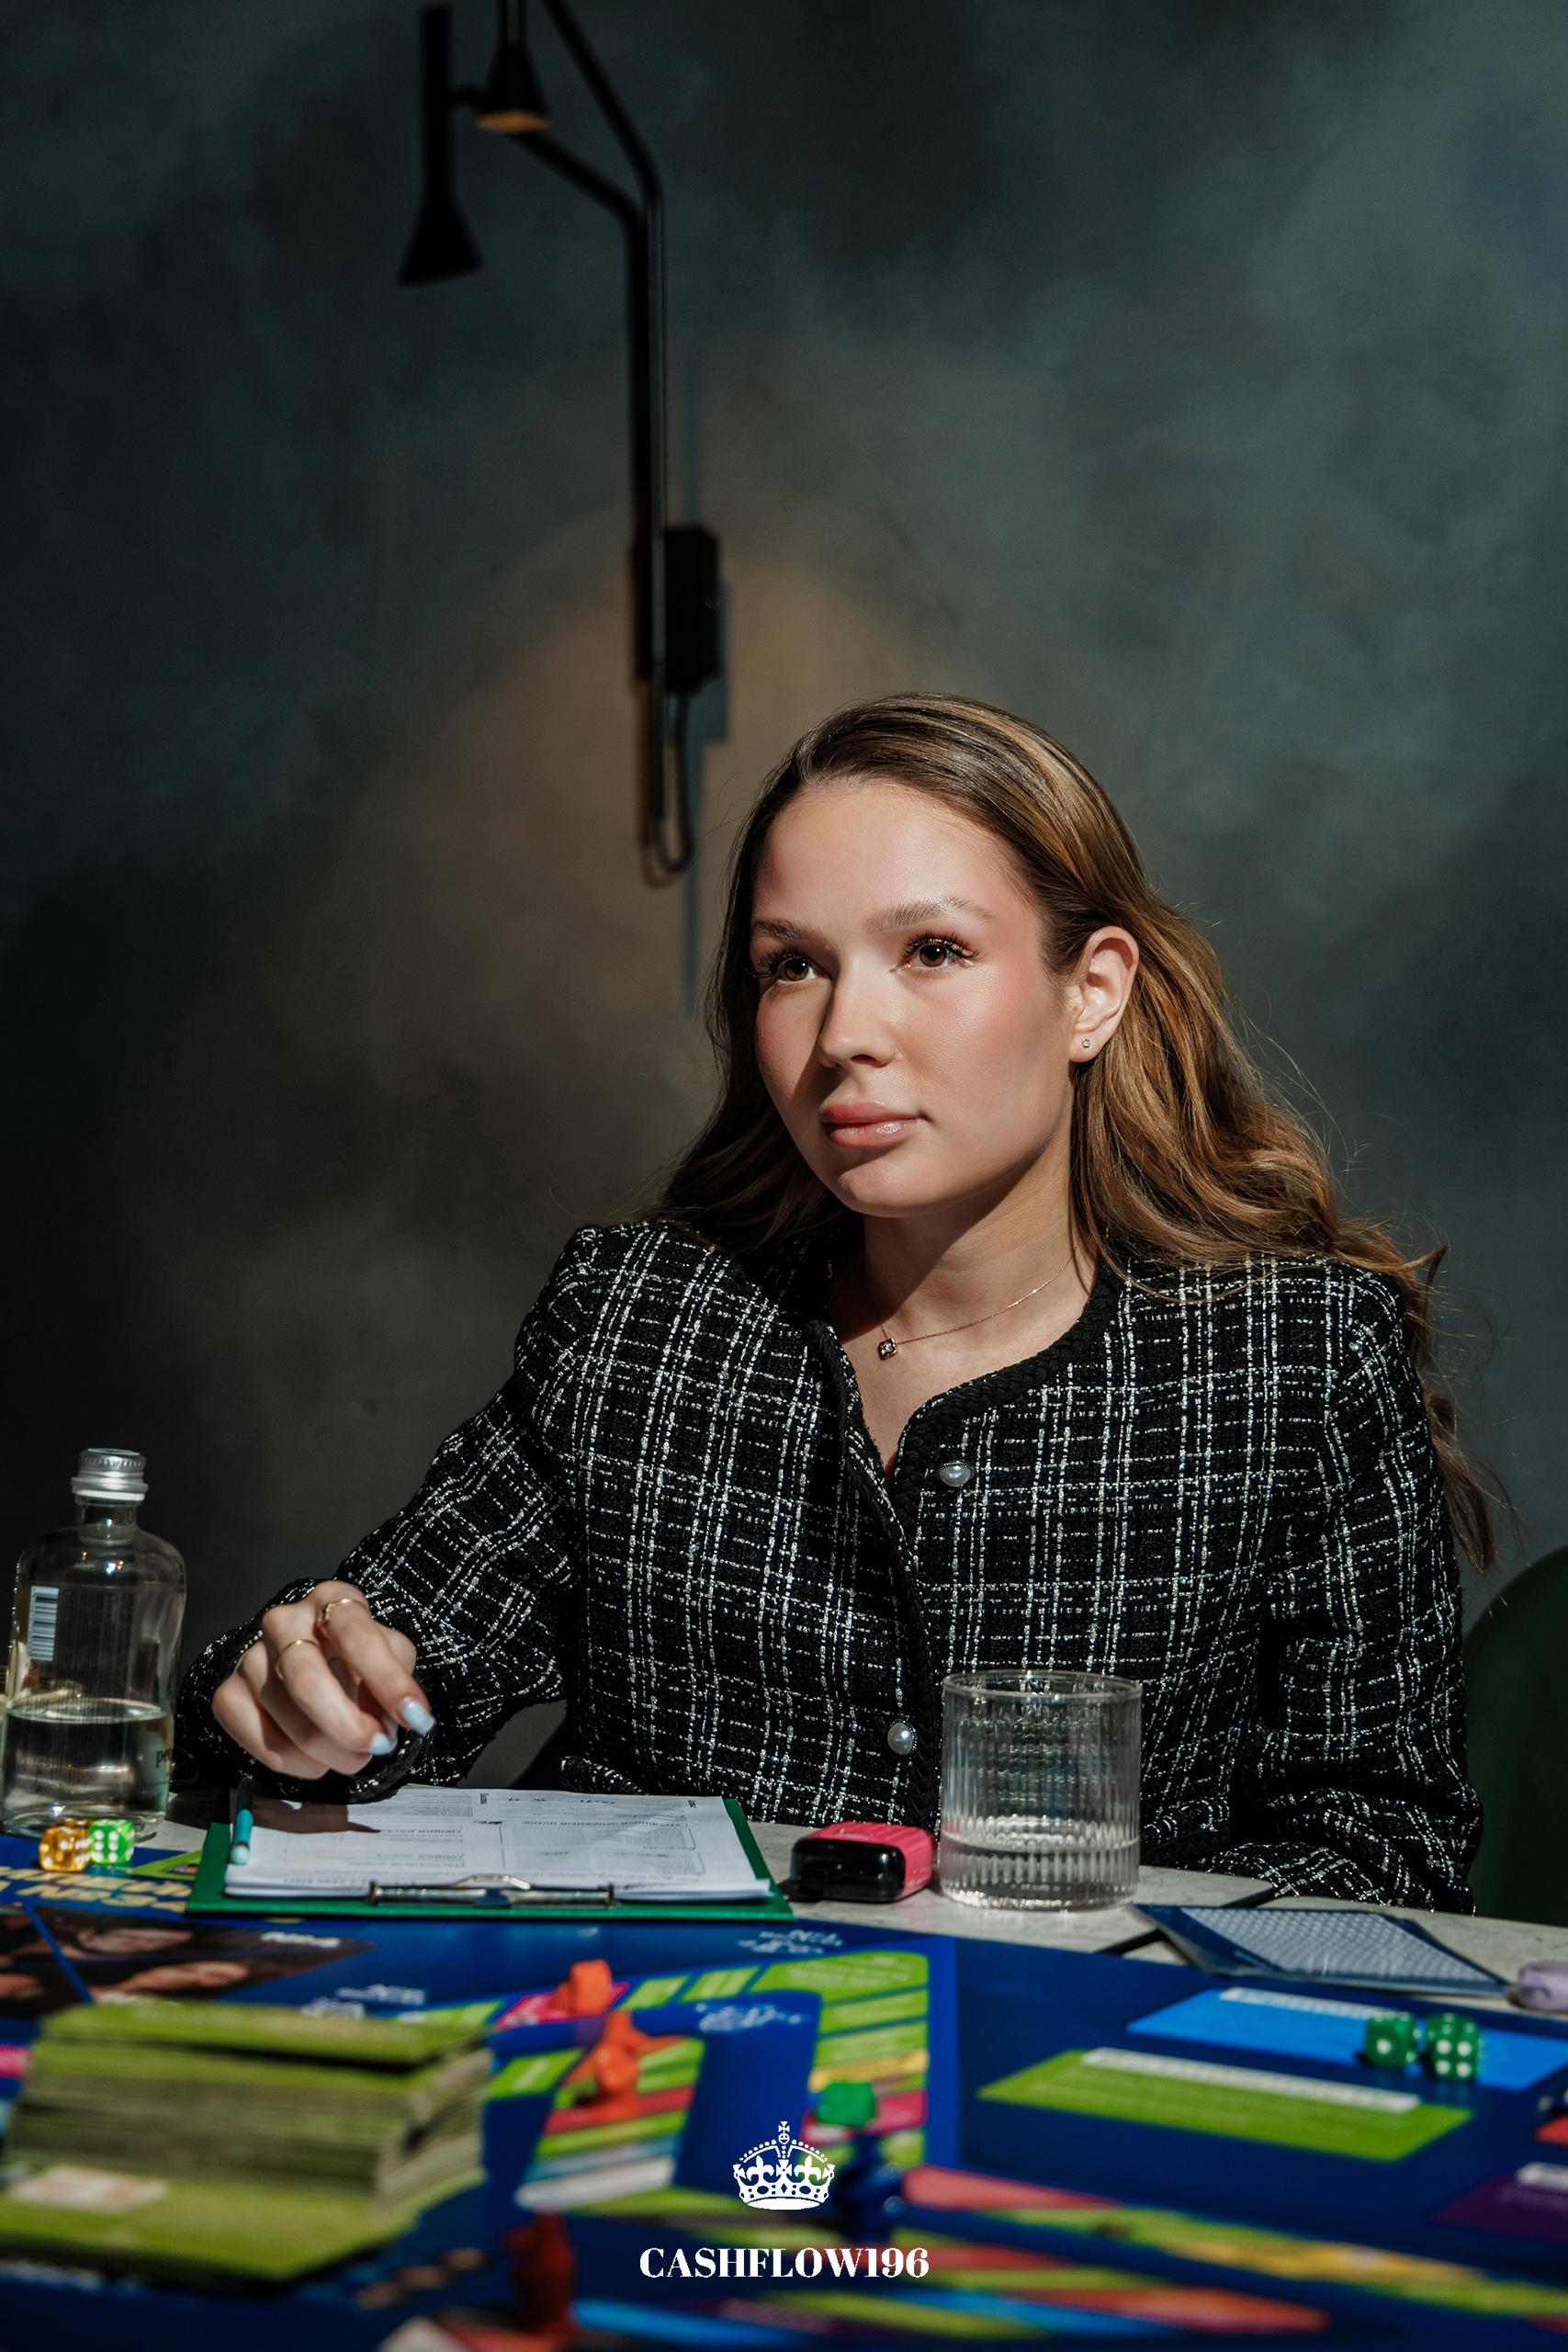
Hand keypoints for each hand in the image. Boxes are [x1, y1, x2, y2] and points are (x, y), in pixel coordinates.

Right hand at [210, 1581, 434, 1778]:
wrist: (313, 1668)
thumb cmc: (357, 1660)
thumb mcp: (390, 1655)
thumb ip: (399, 1679)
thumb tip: (408, 1718)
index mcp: (331, 1600)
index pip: (357, 1636)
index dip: (387, 1680)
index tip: (415, 1717)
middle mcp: (283, 1621)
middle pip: (308, 1681)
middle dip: (349, 1726)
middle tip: (378, 1747)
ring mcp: (250, 1658)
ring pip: (290, 1721)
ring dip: (332, 1754)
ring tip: (354, 1756)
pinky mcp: (228, 1695)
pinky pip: (262, 1743)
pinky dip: (298, 1764)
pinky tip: (318, 1761)